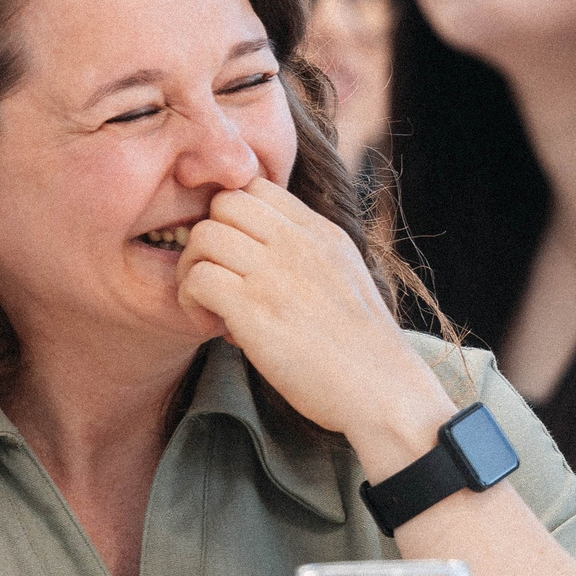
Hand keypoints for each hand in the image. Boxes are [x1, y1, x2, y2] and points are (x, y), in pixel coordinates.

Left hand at [175, 178, 452, 453]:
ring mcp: (276, 274)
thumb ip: (306, 253)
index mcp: (321, 232)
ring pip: (203, 236)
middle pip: (223, 203)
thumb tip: (257, 249)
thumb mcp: (344, 275)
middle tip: (216, 280)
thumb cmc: (361, 347)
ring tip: (212, 308)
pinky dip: (192, 304)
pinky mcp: (255, 310)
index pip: (257, 185)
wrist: (383, 390)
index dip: (232, 216)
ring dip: (193, 272)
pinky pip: (197, 279)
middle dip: (207, 239)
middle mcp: (298, 243)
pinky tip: (215, 330)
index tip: (235, 255)